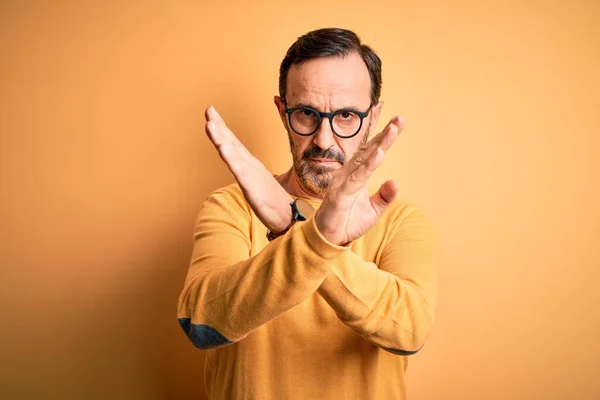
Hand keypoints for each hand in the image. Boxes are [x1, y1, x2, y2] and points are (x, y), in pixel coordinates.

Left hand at [204, 106, 292, 232]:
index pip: (234, 143)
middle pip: (232, 142)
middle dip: (219, 125)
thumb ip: (250, 176)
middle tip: (209, 109)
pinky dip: (229, 157)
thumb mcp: (257, 185)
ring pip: (232, 153)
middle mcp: (250, 165)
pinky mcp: (251, 185)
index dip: (222, 128)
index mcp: (250, 165)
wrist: (290, 216)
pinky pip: (238, 170)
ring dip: (221, 137)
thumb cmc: (274, 202)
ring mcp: (250, 174)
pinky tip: (221, 147)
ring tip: (210, 123)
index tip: (211, 113)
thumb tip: (243, 170)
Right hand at [314, 116, 402, 245]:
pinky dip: (368, 166)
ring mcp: (344, 182)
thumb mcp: (373, 210)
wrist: (330, 239)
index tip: (399, 122)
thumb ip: (385, 196)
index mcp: (358, 175)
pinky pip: (356, 177)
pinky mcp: (340, 193)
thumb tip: (395, 181)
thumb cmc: (348, 222)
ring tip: (392, 130)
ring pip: (364, 159)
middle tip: (399, 118)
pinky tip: (378, 154)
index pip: (373, 152)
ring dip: (379, 144)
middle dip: (385, 134)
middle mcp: (350, 174)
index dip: (385, 137)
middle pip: (369, 150)